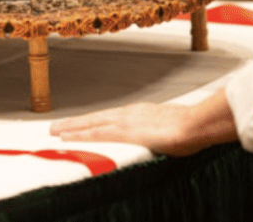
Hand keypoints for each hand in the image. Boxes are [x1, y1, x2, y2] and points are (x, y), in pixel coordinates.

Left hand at [50, 93, 237, 157]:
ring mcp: (126, 121)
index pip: (109, 119)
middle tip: (56, 127)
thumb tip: (159, 140)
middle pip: (96, 119)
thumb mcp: (170, 129)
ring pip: (92, 124)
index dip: (92, 123)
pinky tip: (69, 137)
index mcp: (140, 113)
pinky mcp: (126, 130)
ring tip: (56, 132)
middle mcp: (130, 113)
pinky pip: (97, 132)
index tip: (79, 126)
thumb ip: (159, 134)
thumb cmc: (190, 128)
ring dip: (73, 127)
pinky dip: (81, 134)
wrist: (196, 124)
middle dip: (76, 124)